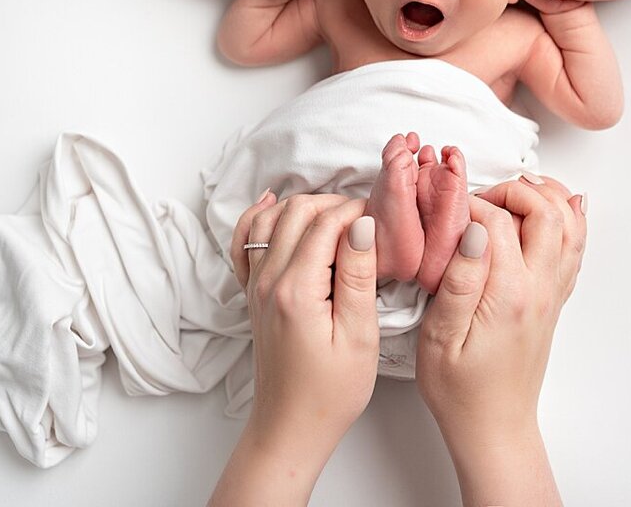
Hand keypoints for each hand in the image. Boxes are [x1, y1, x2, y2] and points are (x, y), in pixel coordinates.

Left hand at [210, 192, 378, 504]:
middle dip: (334, 204)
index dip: (357, 210)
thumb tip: (362, 225)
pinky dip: (259, 219)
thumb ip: (357, 275)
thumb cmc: (331, 392)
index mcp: (296, 289)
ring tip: (338, 218)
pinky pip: (246, 242)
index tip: (384, 218)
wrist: (291, 427)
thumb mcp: (359, 336)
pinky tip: (274, 208)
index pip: (325, 222)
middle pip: (296, 211)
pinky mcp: (253, 294)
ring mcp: (256, 286)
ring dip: (304, 207)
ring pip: (270, 218)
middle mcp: (268, 280)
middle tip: (367, 220)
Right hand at [415, 176, 584, 504]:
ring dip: (548, 196)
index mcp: (508, 294)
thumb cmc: (459, 389)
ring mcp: (552, 294)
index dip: (467, 204)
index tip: (444, 207)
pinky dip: (571, 219)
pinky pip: (575, 250)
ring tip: (520, 187)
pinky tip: (563, 206)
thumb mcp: (440, 337)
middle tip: (480, 197)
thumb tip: (473, 231)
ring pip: (569, 226)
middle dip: (513, 189)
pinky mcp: (553, 301)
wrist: (493, 427)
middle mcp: (539, 289)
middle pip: (545, 212)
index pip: (497, 222)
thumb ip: (458, 279)